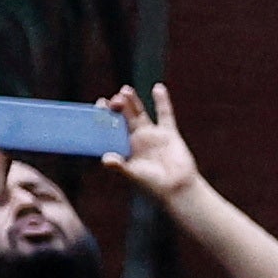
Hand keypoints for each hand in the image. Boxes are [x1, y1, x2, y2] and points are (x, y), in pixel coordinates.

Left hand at [111, 81, 205, 207]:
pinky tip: (157, 88)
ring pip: (140, 113)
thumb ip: (119, 166)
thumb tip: (105, 159)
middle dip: (117, 107)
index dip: (104, 116)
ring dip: (133, 101)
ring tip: (125, 90)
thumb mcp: (134, 175)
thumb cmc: (153, 185)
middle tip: (113, 99)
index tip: (99, 104)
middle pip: (123, 117)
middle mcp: (136, 138)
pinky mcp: (169, 133)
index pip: (110, 128)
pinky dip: (162, 101)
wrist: (178, 189)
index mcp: (124, 147)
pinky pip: (165, 114)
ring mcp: (152, 135)